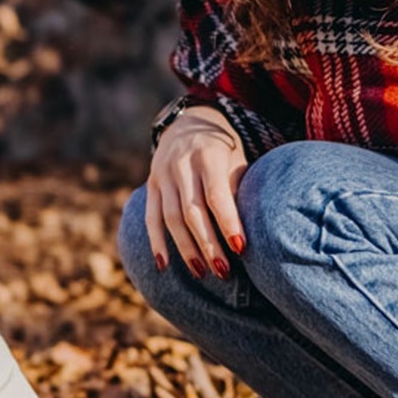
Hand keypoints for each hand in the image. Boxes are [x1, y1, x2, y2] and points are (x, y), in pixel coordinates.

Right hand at [144, 105, 248, 277]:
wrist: (190, 124)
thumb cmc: (224, 152)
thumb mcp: (236, 161)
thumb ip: (238, 190)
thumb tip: (245, 233)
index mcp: (208, 155)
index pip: (216, 194)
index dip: (228, 223)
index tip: (241, 248)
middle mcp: (181, 165)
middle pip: (192, 212)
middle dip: (208, 244)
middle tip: (223, 271)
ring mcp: (162, 175)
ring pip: (171, 219)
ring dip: (186, 249)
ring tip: (202, 272)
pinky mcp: (151, 186)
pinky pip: (151, 218)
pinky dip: (156, 243)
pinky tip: (164, 266)